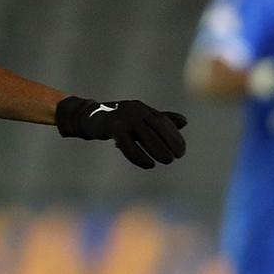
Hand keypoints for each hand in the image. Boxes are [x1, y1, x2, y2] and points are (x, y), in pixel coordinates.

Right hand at [53, 97, 188, 168]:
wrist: (89, 118)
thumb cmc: (117, 122)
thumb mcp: (139, 119)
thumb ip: (160, 120)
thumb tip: (184, 122)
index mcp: (143, 109)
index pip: (163, 122)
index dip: (174, 136)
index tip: (181, 151)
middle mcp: (136, 111)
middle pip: (157, 128)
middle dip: (169, 143)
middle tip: (176, 157)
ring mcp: (124, 119)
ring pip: (146, 136)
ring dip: (158, 150)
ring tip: (167, 161)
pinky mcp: (112, 128)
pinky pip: (129, 145)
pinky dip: (140, 156)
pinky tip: (149, 164)